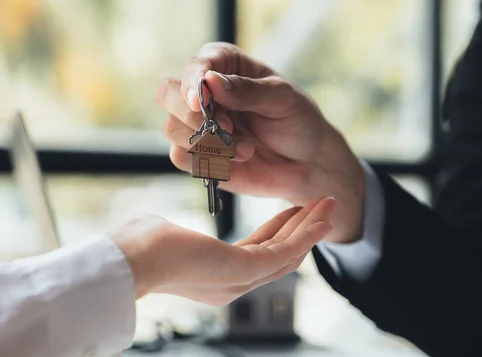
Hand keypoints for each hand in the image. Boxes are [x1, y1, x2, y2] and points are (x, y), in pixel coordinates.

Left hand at [110, 197, 335, 303]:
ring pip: (287, 252)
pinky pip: (284, 251)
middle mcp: (232, 284)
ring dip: (310, 227)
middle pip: (279, 254)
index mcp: (215, 277)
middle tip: (321, 207)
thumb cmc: (139, 247)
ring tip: (328, 205)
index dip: (280, 231)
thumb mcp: (168, 236)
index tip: (293, 211)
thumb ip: (181, 236)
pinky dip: (306, 234)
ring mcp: (240, 280)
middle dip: (302, 228)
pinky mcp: (243, 270)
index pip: (258, 253)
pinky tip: (320, 219)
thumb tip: (168, 228)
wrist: (128, 260)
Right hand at [155, 42, 364, 242]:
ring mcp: (199, 126)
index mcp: (225, 66)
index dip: (192, 80)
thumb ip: (247, 90)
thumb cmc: (298, 122)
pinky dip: (207, 161)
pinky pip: (181, 158)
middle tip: (224, 128)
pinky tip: (236, 161)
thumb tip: (209, 82)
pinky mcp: (200, 156)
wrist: (308, 163)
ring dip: (207, 142)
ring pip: (172, 128)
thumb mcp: (282, 99)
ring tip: (246, 150)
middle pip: (168, 94)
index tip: (201, 99)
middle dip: (192, 114)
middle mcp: (206, 94)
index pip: (196, 65)